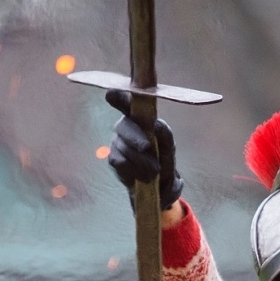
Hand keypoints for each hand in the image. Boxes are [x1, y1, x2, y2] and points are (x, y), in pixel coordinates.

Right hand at [104, 88, 182, 209]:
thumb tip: (157, 125)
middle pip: (125, 126)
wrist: (159, 185)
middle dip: (135, 137)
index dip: (118, 97)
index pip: (127, 103)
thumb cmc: (164, 159)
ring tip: (154, 171)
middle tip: (146, 147)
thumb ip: (165, 135)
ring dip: (141, 160)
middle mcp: (125, 126)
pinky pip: (119, 161)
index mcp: (139, 117)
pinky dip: (133, 170)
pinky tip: (142, 175)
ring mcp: (116, 141)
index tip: (110, 94)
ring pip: (124, 147)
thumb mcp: (169, 147)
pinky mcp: (113, 158)